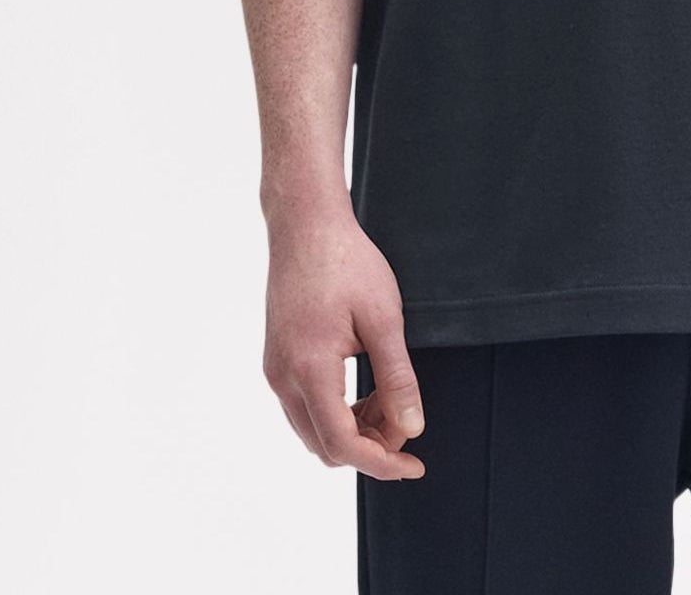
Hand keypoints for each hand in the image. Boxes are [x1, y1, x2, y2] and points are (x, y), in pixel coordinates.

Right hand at [261, 202, 426, 480]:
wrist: (306, 225)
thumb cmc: (346, 263)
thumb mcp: (383, 318)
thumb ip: (397, 377)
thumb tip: (412, 428)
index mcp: (309, 369)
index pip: (342, 443)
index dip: (381, 462)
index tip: (415, 466)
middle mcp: (283, 378)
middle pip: (325, 444)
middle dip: (370, 446)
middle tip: (407, 422)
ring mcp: (276, 369)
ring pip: (313, 429)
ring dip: (353, 429)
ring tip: (391, 401)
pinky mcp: (277, 359)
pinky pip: (305, 406)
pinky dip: (337, 410)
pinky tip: (367, 388)